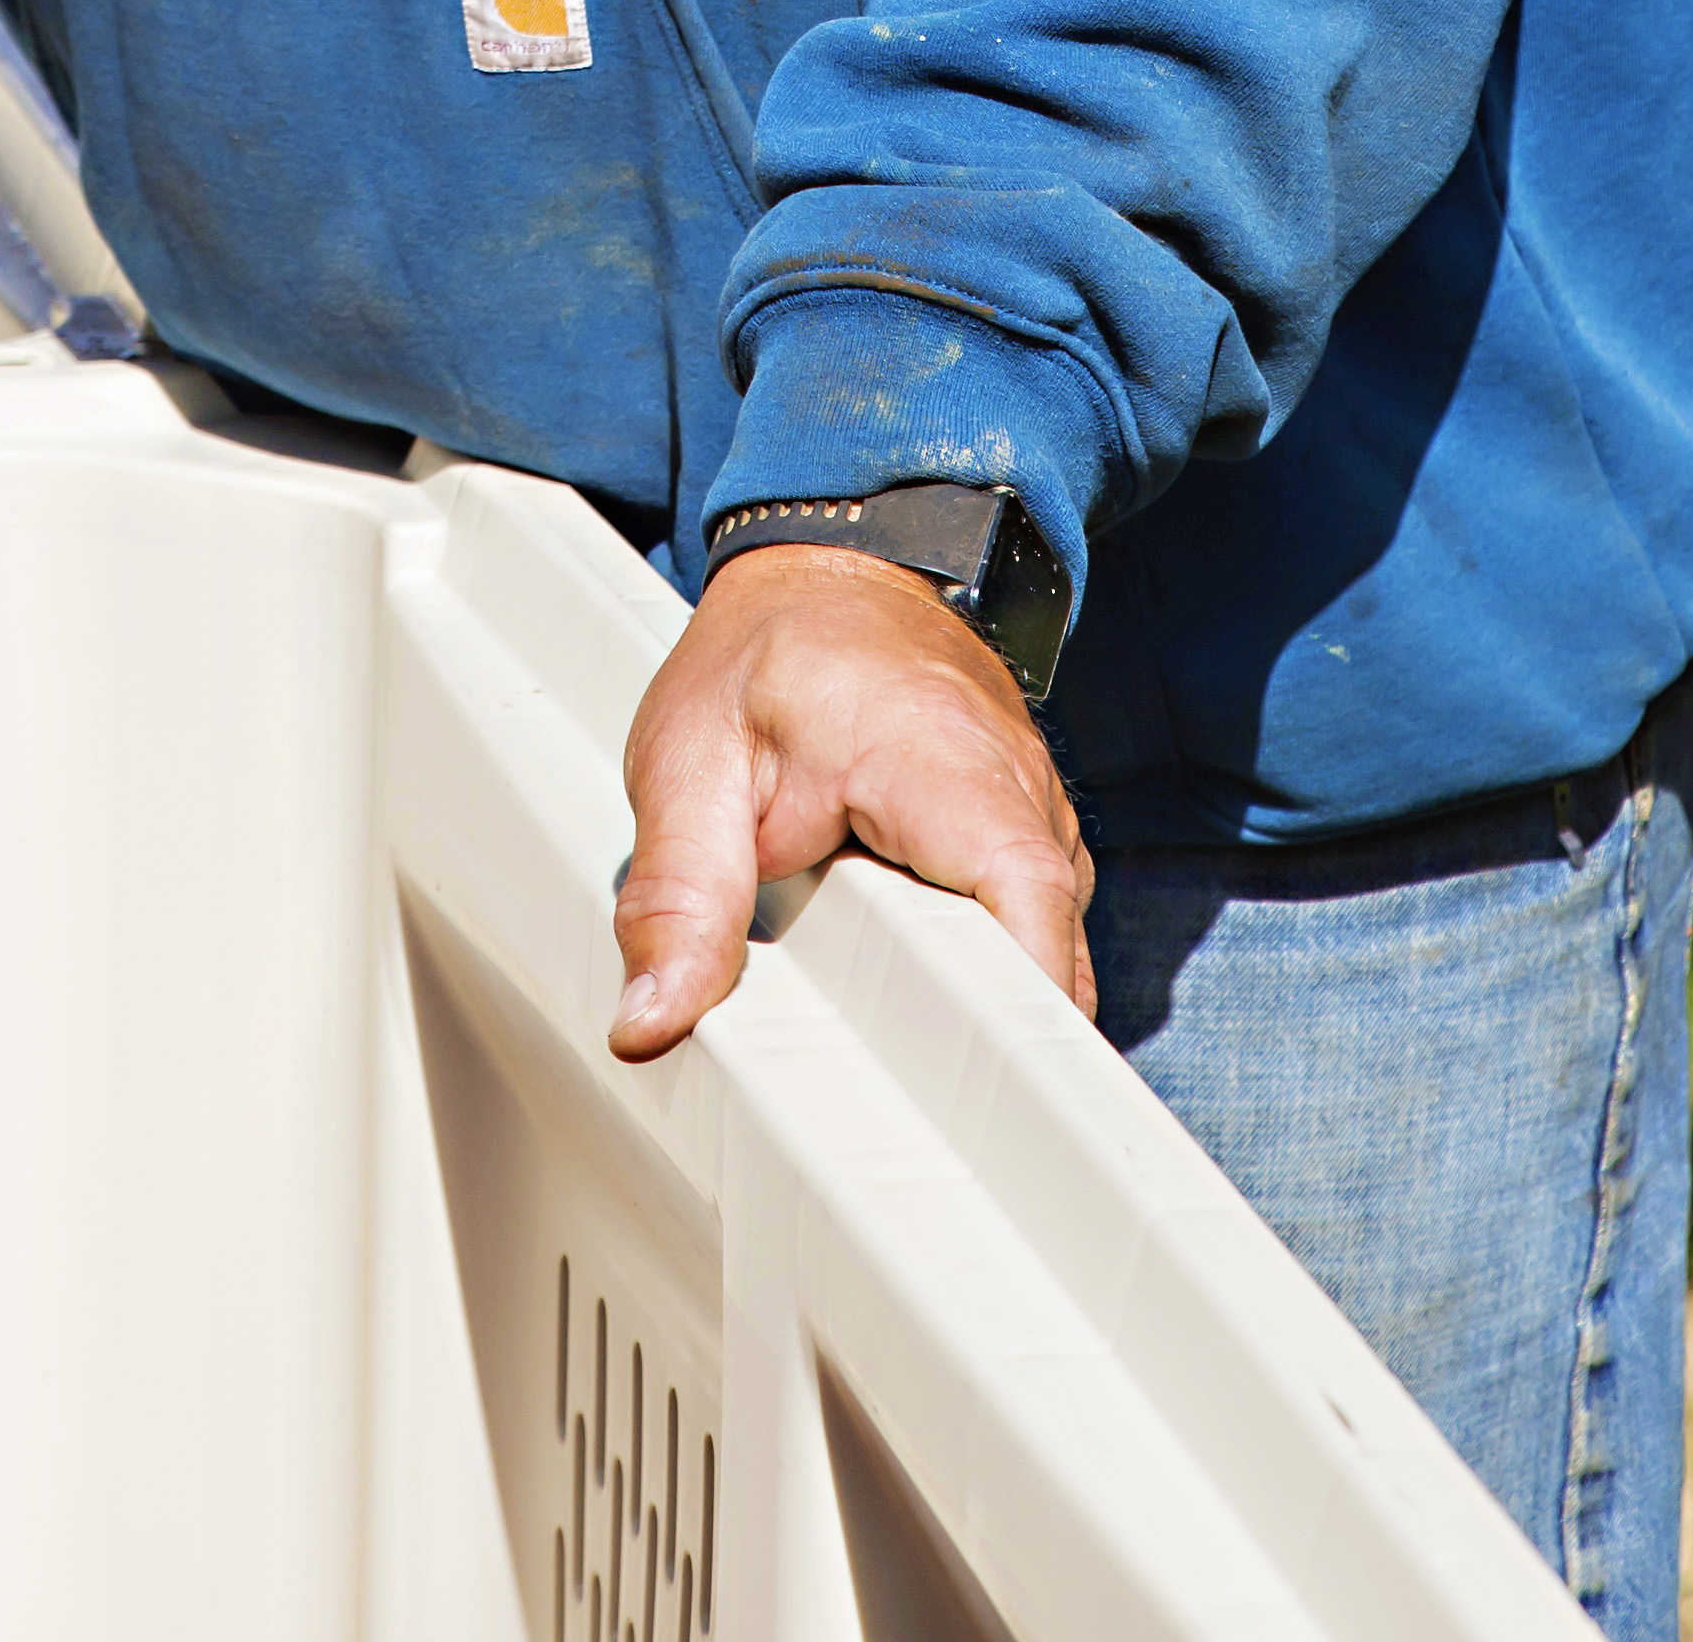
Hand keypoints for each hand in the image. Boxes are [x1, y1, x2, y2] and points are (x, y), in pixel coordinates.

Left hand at [611, 542, 1096, 1059]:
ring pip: (1039, 973)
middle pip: (1042, 972)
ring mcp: (1041, 828)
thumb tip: (650, 1022)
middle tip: (880, 1121)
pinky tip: (904, 1013)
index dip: (1005, 1021)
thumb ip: (677, 892)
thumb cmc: (767, 653)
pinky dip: (972, 989)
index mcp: (948, 767)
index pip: (1028, 911)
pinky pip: (1025, 950)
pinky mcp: (1029, 855)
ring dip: (970, 1025)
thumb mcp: (690, 755)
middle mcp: (1024, 800)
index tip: (951, 1108)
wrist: (834, 571)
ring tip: (884, 1073)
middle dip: (974, 1058)